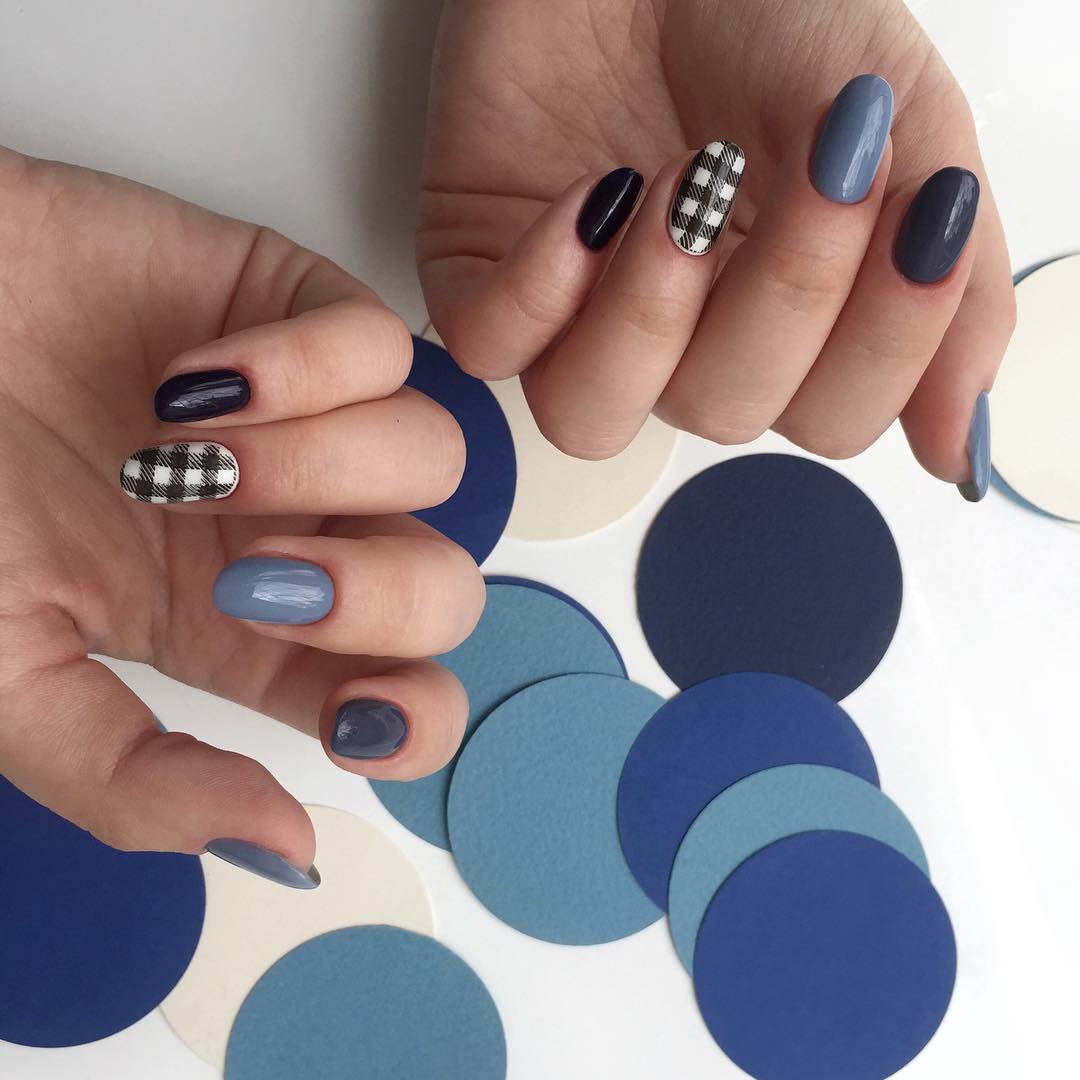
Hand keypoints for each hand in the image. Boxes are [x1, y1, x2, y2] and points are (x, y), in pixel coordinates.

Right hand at [0, 148, 482, 884]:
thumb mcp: (9, 671)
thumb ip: (135, 778)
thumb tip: (288, 853)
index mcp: (252, 632)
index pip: (404, 693)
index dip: (417, 723)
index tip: (356, 722)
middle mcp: (304, 530)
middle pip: (446, 588)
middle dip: (378, 596)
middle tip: (249, 576)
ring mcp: (314, 423)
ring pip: (434, 459)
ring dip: (320, 467)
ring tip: (180, 452)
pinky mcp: (298, 311)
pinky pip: (384, 344)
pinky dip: (305, 367)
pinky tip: (190, 380)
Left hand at [417, 0, 1013, 493]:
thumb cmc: (774, 18)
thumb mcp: (905, 133)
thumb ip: (950, 292)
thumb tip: (957, 455)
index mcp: (782, 330)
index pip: (829, 419)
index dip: (878, 349)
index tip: (918, 218)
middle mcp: (679, 346)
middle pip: (721, 417)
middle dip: (779, 299)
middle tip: (818, 171)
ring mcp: (574, 321)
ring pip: (591, 419)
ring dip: (649, 316)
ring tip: (681, 191)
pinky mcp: (483, 279)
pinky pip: (490, 349)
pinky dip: (538, 288)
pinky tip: (592, 196)